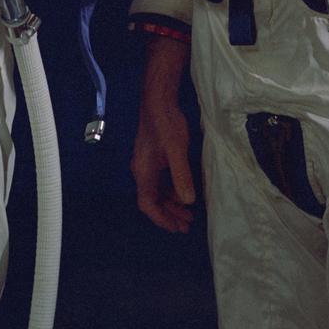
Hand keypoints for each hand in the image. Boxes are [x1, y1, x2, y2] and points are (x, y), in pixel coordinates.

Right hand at [131, 36, 195, 232]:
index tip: (176, 228)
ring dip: (170, 203)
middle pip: (151, 200)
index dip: (162, 218)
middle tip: (186, 225)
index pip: (148, 204)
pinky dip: (170, 190)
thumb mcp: (177, 151)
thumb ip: (181, 176)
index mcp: (143, 172)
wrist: (158, 100)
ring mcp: (145, 163)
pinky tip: (182, 191)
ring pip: (155, 191)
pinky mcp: (151, 157)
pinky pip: (158, 181)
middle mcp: (141, 170)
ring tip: (187, 213)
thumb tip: (187, 201)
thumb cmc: (167, 124)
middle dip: (168, 214)